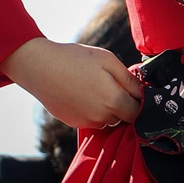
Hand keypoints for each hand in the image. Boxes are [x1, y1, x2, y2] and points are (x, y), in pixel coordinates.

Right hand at [0, 37, 142, 129]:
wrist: (39, 67)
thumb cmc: (75, 59)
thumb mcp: (108, 61)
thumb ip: (129, 79)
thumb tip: (144, 91)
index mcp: (113, 101)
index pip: (138, 113)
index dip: (141, 103)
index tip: (138, 92)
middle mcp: (100, 117)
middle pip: (123, 117)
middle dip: (125, 105)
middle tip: (116, 86)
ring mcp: (85, 122)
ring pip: (107, 120)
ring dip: (109, 109)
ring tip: (97, 88)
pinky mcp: (72, 123)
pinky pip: (92, 121)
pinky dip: (93, 111)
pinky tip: (84, 94)